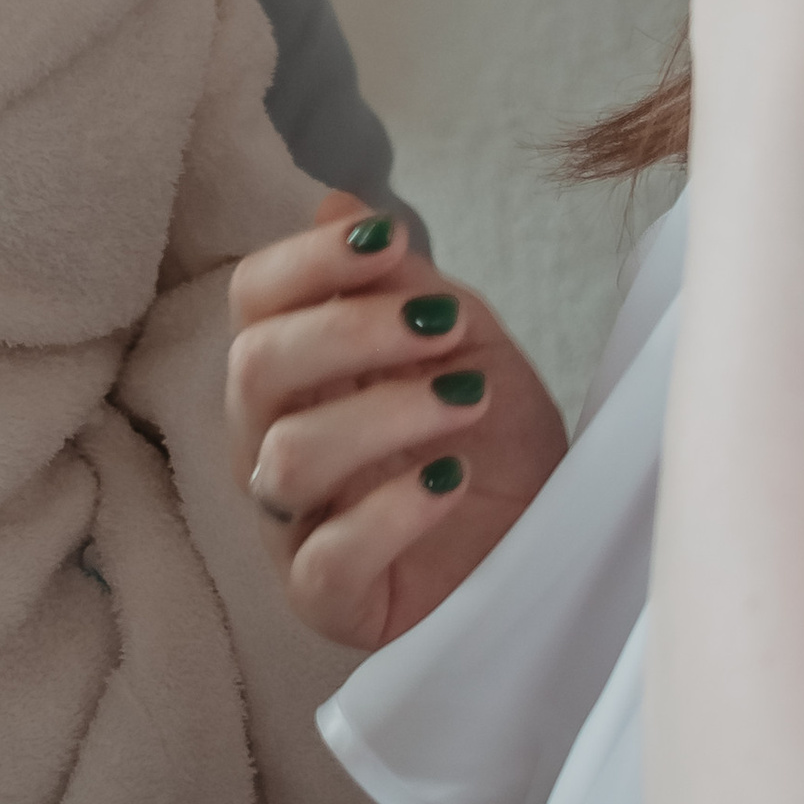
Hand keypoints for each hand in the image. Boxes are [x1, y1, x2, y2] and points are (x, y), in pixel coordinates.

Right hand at [226, 194, 565, 650]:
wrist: (551, 546)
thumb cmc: (495, 444)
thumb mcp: (466, 346)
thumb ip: (401, 284)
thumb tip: (339, 204)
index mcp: (296, 371)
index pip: (253, 299)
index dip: (308, 262)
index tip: (389, 242)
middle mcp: (272, 440)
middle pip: (253, 368)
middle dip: (350, 333)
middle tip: (445, 329)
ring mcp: (290, 524)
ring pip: (285, 457)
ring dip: (386, 416)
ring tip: (469, 404)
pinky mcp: (325, 599)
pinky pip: (326, 556)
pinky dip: (393, 513)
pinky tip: (452, 482)